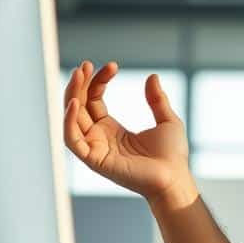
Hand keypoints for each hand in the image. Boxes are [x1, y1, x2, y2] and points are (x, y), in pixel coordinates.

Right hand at [62, 61, 196, 209]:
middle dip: (80, 84)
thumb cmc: (172, 156)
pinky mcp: (94, 159)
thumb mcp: (167, 121)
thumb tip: (152, 76)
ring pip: (72, 119)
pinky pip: (72, 139)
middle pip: (79, 106)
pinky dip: (68, 121)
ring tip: (79, 74)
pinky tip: (75, 103)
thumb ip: (157, 100)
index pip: (94, 99)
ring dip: (72, 96)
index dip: (98, 81)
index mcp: (111, 129)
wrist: (175, 178)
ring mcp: (95, 148)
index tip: (112, 65)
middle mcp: (99, 137)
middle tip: (86, 65)